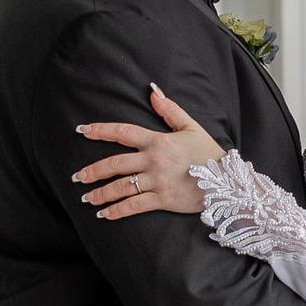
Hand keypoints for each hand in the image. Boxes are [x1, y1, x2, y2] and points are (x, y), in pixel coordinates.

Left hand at [74, 87, 220, 219]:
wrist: (228, 182)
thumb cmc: (209, 153)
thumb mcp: (191, 127)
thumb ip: (170, 110)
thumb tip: (152, 91)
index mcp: (158, 140)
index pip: (123, 132)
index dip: (100, 130)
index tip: (82, 131)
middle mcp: (154, 160)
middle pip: (115, 164)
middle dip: (93, 171)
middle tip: (77, 177)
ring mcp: (157, 181)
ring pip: (121, 187)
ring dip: (100, 193)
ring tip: (86, 198)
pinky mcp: (163, 199)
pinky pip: (134, 205)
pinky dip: (118, 211)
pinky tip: (105, 214)